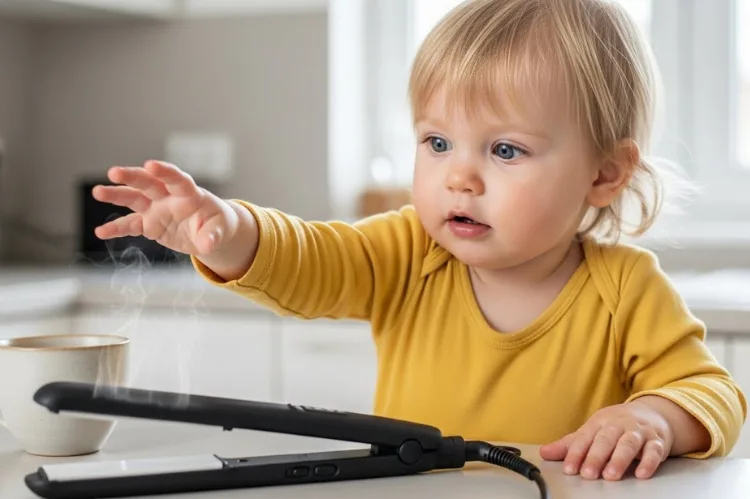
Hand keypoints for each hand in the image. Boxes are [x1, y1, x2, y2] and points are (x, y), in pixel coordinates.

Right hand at [92, 160, 238, 256]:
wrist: (209, 232)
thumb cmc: (216, 224)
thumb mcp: (220, 230)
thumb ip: (213, 236)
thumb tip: (208, 245)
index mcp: (189, 194)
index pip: (177, 179)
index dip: (165, 171)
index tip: (150, 165)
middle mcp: (169, 197)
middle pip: (148, 183)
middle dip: (132, 177)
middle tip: (113, 172)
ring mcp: (156, 209)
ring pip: (134, 198)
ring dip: (116, 195)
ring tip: (98, 192)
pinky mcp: (149, 224)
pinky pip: (130, 225)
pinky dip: (116, 228)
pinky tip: (101, 232)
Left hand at [539, 399, 673, 480]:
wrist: (652, 413)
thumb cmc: (617, 425)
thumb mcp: (592, 431)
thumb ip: (570, 445)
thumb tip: (544, 453)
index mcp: (599, 422)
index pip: (584, 437)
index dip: (576, 453)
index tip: (569, 469)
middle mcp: (618, 424)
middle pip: (606, 439)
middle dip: (596, 457)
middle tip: (588, 474)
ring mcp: (638, 432)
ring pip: (628, 443)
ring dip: (619, 459)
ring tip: (610, 475)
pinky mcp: (657, 441)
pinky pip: (654, 451)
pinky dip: (648, 462)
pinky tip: (641, 474)